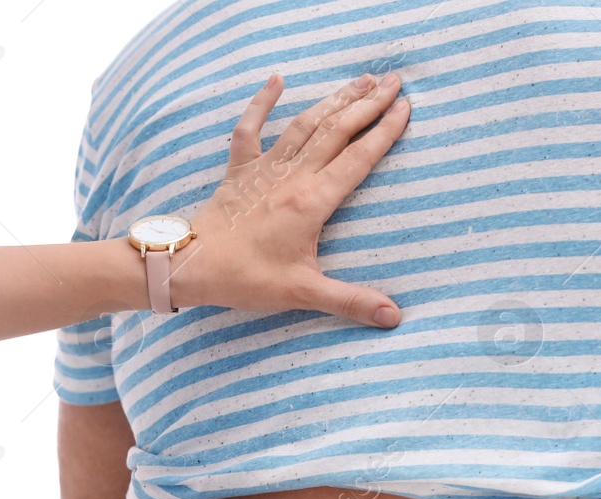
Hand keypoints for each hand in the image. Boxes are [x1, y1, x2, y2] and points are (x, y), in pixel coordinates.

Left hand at [172, 73, 410, 327]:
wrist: (192, 265)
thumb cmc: (246, 279)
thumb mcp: (303, 293)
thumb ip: (350, 301)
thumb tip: (393, 316)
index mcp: (311, 201)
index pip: (358, 159)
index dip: (385, 132)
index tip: (407, 109)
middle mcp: (291, 176)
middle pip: (337, 131)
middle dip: (369, 104)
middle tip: (396, 82)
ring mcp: (264, 168)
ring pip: (305, 124)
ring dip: (334, 99)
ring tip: (361, 80)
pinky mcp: (239, 170)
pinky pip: (251, 128)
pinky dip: (262, 102)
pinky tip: (276, 80)